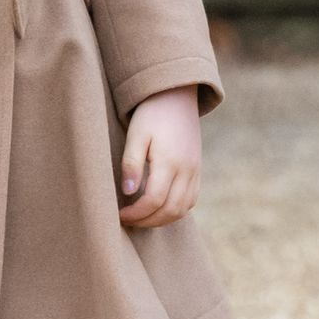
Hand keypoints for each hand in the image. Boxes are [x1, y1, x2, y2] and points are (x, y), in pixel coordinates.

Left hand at [117, 85, 201, 228]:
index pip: (153, 200)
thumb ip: (131, 163)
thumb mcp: (135, 134)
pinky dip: (176, 210)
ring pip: (183, 209)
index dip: (136, 214)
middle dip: (148, 221)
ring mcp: (194, 171)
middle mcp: (186, 170)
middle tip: (128, 220)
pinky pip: (191, 200)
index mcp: (169, 162)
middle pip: (170, 210)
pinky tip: (159, 208)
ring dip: (162, 219)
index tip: (120, 215)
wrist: (175, 97)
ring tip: (141, 217)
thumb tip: (127, 193)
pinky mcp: (197, 170)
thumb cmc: (151, 114)